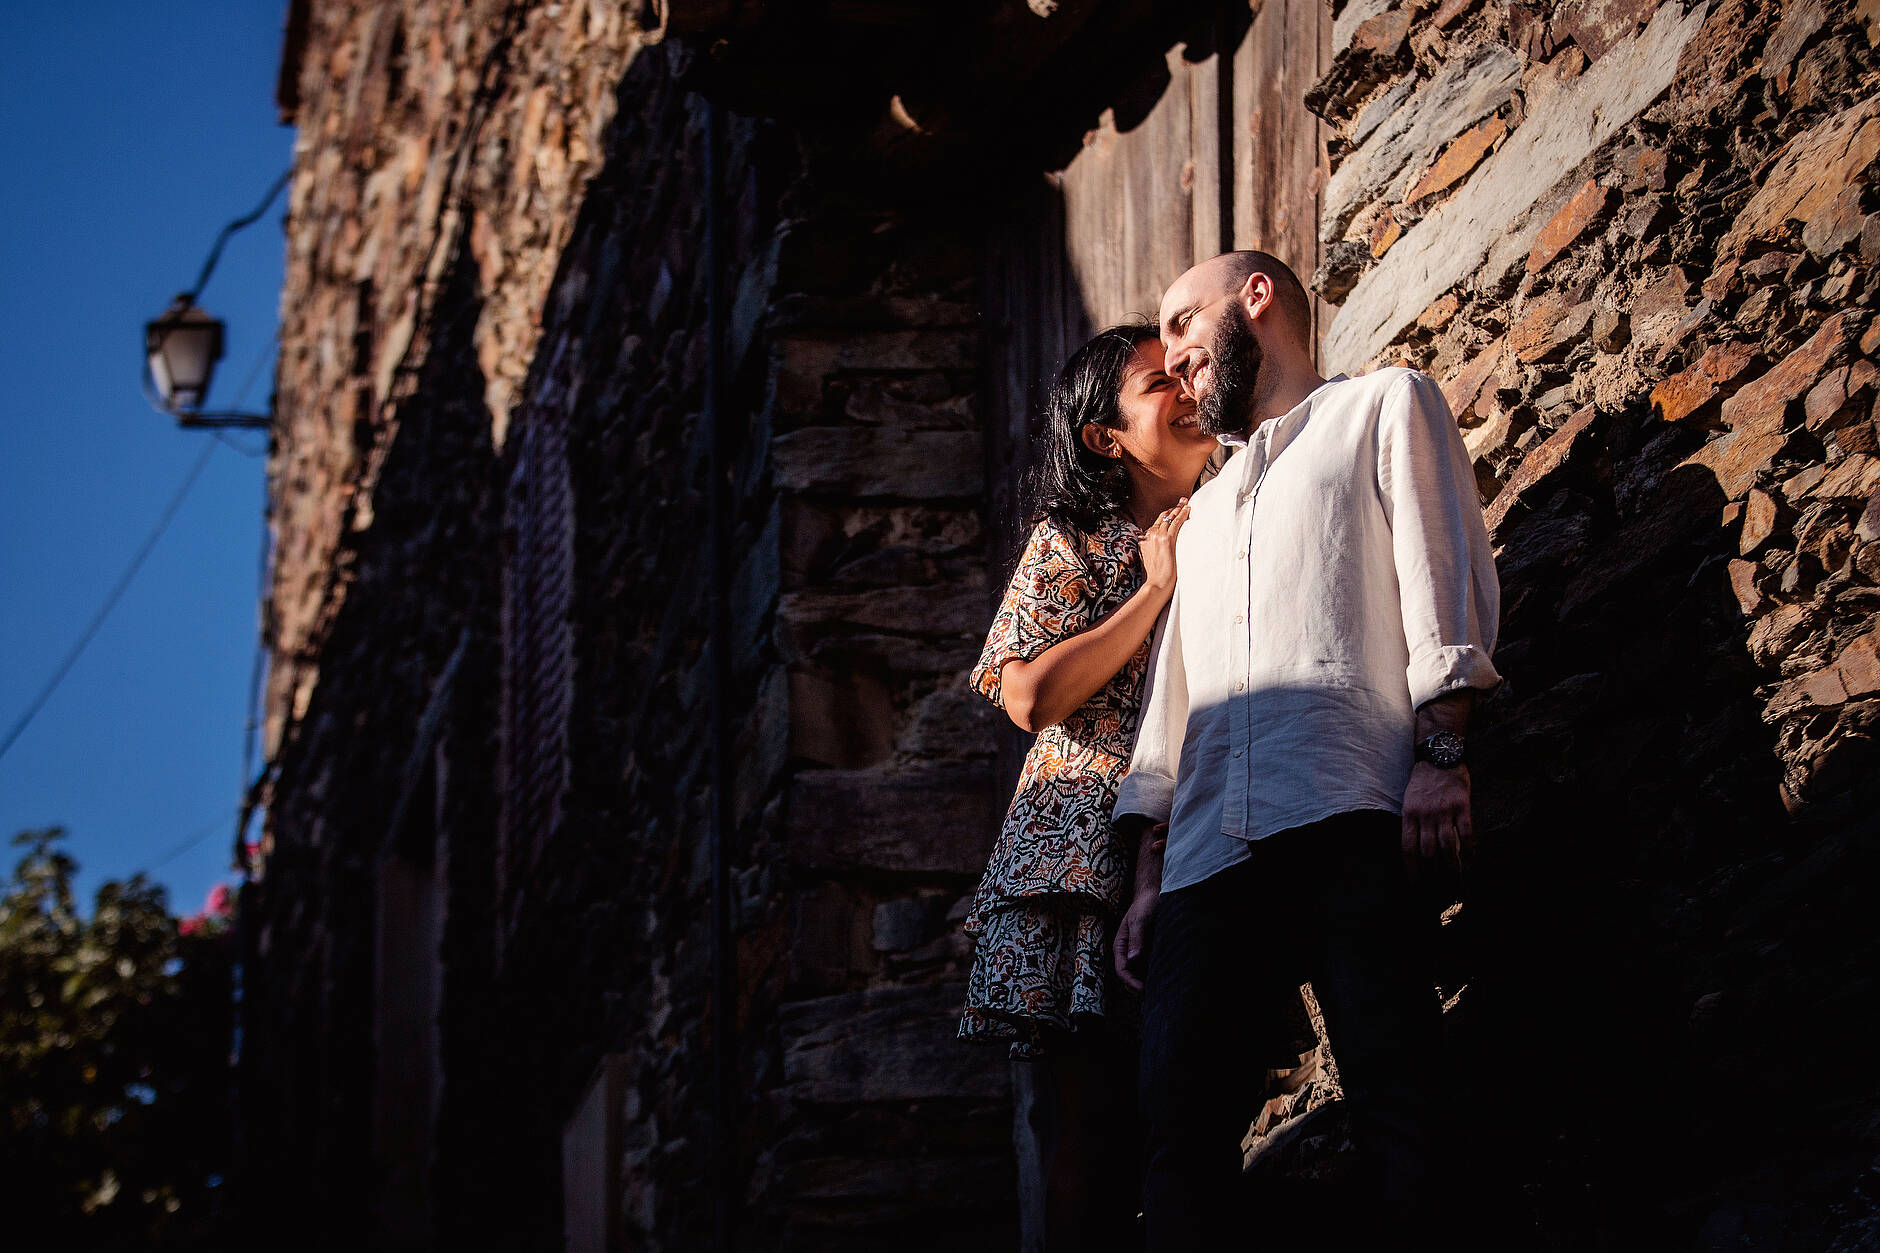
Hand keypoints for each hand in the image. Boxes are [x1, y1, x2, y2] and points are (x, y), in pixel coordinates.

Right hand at [1113, 887, 1157, 991]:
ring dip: (1147, 984)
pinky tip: (1166, 980)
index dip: (1130, 982)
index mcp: (1120, 946)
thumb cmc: (1145, 905)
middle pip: (1129, 977)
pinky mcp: (1151, 953)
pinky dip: (1155, 976)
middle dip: (1137, 988)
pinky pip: (1150, 969)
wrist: (1155, 895)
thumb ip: (1136, 939)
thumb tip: (1132, 959)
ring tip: (1160, 992)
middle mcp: (1128, 953)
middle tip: (1152, 995)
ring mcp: (1140, 954)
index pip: (1121, 970)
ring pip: (1140, 975)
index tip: (1142, 989)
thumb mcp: (1139, 919)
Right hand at [1138, 499, 1189, 592]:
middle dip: (1173, 508)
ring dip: (1179, 509)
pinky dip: (1183, 515)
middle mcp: (1148, 534)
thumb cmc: (1154, 577)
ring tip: (1187, 503)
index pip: (1157, 523)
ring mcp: (1157, 536)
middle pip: (1163, 517)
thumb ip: (1152, 549)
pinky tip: (1188, 510)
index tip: (1173, 510)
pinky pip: (1177, 523)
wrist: (1155, 585)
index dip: (1166, 515)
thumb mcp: (1148, 560)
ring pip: (1170, 518)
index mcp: (1143, 539)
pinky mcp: (1167, 539)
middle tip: (1182, 500)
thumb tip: (1162, 547)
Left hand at [1400, 761, 1472, 881]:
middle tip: (1438, 888)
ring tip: (1456, 879)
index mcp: (1409, 815)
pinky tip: (1471, 855)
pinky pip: (1466, 831)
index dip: (1411, 869)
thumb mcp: (1409, 800)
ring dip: (1452, 865)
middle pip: (1428, 851)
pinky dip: (1469, 845)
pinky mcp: (1462, 805)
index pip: (1407, 849)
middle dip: (1433, 872)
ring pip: (1448, 845)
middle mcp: (1425, 815)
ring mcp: (1444, 811)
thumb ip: (1413, 822)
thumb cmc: (1423, 780)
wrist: (1439, 755)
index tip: (1415, 884)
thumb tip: (1416, 849)